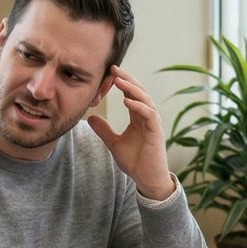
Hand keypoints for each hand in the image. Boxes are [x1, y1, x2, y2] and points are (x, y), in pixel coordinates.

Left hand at [85, 65, 176, 200]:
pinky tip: (127, 101)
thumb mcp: (114, 143)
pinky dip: (138, 106)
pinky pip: (149, 114)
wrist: (147, 179)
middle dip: (127, 79)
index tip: (109, 73)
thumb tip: (90, 118)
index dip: (122, 83)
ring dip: (131, 89)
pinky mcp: (156, 131)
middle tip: (114, 69)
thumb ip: (104, 130)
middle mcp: (147, 117)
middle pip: (139, 92)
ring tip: (119, 81)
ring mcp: (153, 123)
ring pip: (144, 99)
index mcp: (139, 117)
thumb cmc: (135, 162)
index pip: (132, 94)